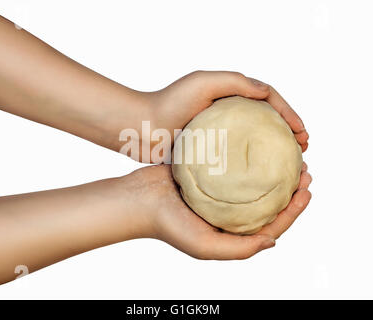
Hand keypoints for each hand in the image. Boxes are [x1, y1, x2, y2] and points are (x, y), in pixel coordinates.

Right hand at [129, 163, 310, 258]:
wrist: (139, 200)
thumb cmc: (168, 225)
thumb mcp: (204, 246)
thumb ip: (239, 249)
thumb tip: (273, 241)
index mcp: (231, 231)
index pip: (271, 224)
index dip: (293, 210)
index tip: (307, 189)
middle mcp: (228, 213)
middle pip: (267, 201)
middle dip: (290, 188)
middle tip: (304, 169)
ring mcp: (219, 194)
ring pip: (253, 182)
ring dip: (272, 170)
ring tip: (287, 155)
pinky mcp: (208, 176)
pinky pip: (235, 168)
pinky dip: (249, 159)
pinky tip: (258, 146)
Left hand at [146, 71, 308, 162]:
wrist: (141, 127)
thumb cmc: (169, 102)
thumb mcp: (203, 83)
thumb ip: (235, 82)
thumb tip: (267, 92)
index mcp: (229, 96)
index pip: (268, 101)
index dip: (289, 115)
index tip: (303, 133)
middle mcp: (227, 114)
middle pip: (266, 122)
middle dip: (288, 134)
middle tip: (303, 150)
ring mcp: (219, 134)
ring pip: (254, 142)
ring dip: (274, 152)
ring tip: (291, 166)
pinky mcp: (209, 152)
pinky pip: (236, 159)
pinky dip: (252, 166)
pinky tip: (261, 179)